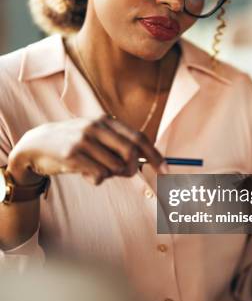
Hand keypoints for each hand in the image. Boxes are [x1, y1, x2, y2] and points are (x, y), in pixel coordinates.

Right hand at [8, 115, 164, 186]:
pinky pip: (98, 176)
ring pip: (114, 168)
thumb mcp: (95, 138)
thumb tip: (144, 163)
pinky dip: (95, 179)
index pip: (139, 137)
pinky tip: (82, 172)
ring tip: (93, 169)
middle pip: (131, 153)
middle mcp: (97, 127)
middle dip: (132, 169)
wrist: (36, 145)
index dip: (155, 155)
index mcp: (106, 121)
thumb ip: (117, 146)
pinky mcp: (73, 155)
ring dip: (108, 175)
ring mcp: (84, 140)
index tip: (166, 170)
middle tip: (124, 174)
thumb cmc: (73, 144)